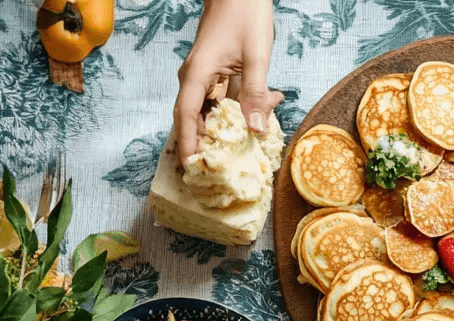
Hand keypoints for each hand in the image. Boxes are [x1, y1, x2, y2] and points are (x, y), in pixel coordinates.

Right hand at [173, 0, 284, 162]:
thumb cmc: (245, 13)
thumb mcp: (256, 55)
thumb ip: (256, 93)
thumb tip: (257, 131)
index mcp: (197, 74)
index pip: (186, 116)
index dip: (188, 144)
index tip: (192, 168)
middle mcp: (195, 78)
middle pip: (194, 119)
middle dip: (207, 144)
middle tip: (221, 172)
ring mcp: (205, 76)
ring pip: (211, 111)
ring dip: (229, 128)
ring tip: (250, 146)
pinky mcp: (217, 74)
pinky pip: (224, 100)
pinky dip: (240, 111)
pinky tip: (267, 110)